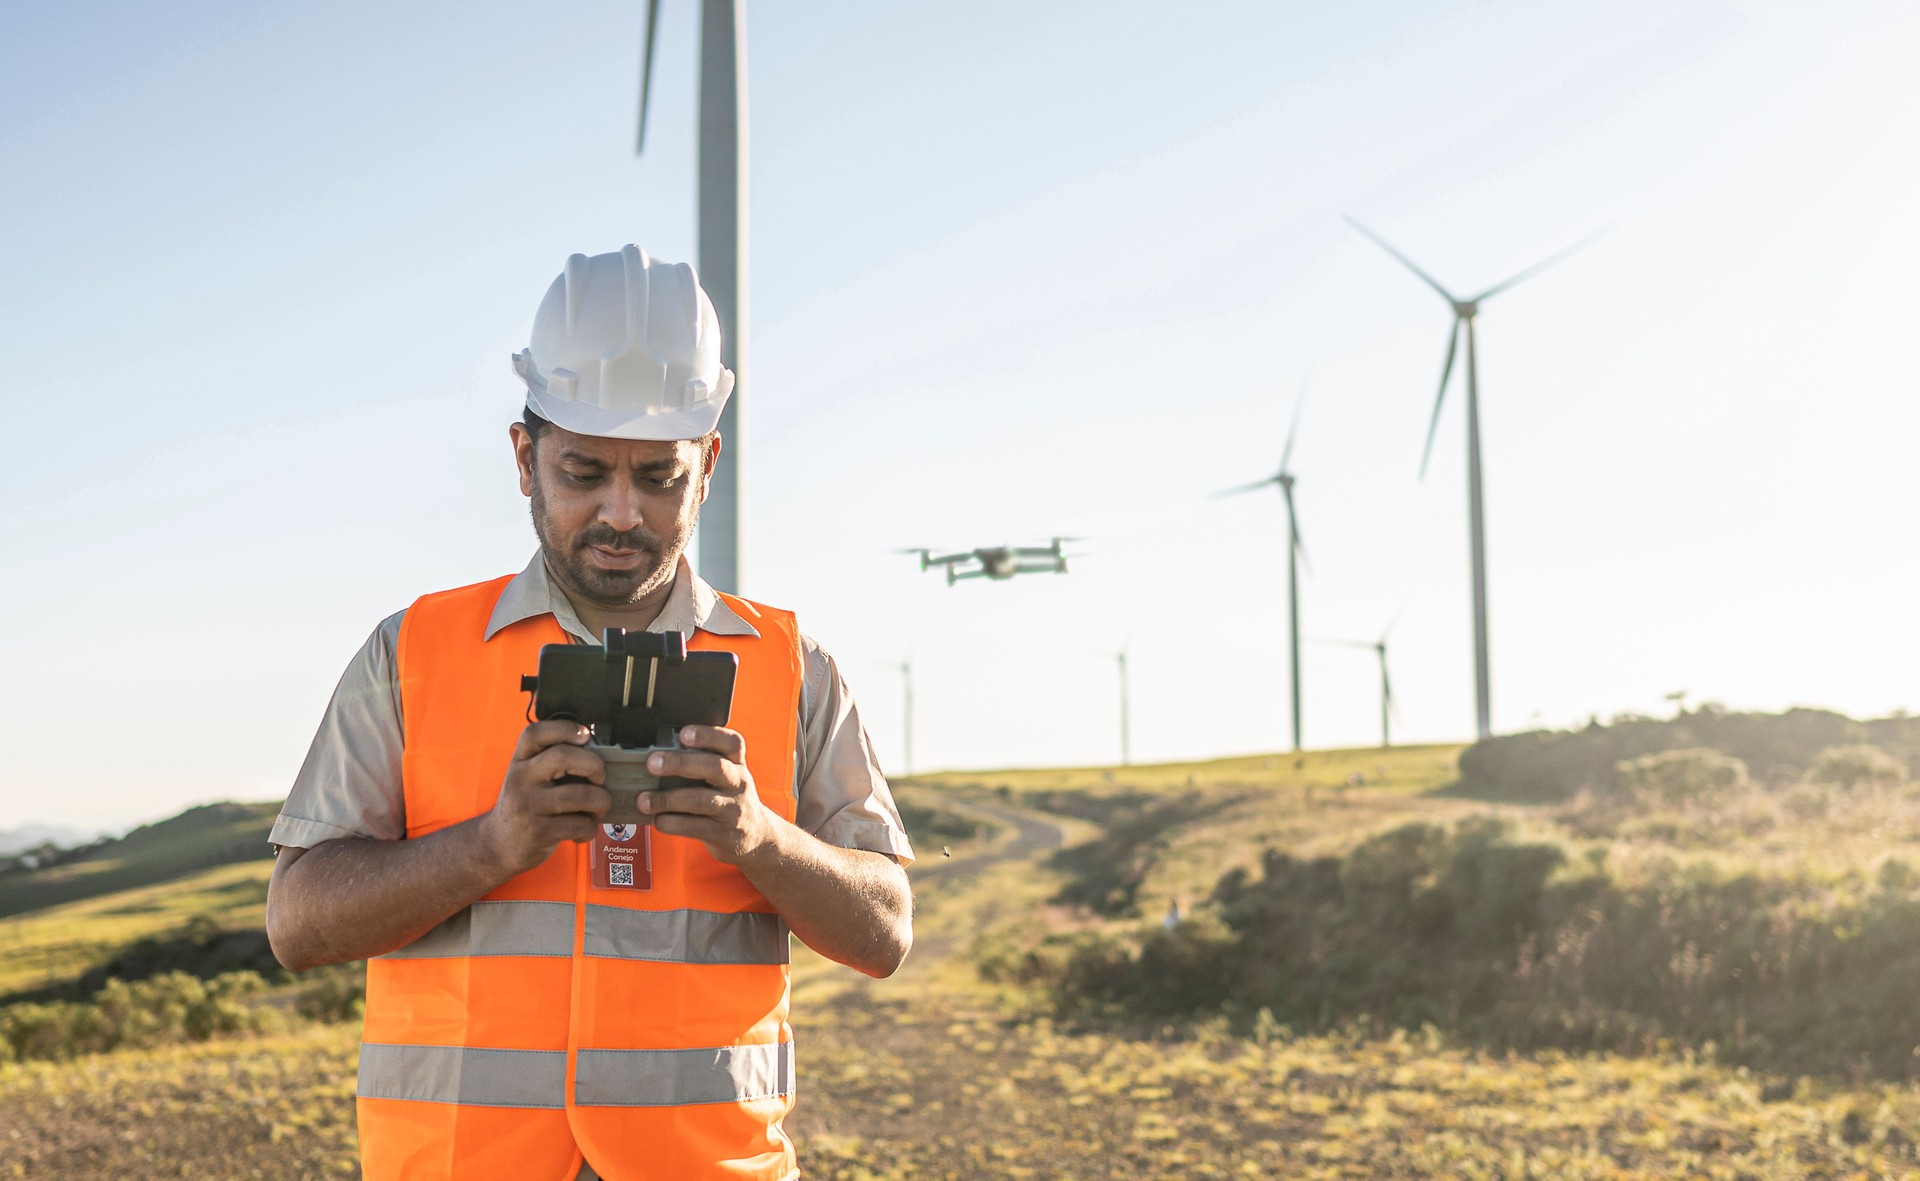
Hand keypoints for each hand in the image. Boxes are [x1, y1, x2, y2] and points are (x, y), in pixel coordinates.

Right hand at [480, 720, 611, 874]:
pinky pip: (580, 824)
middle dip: (594, 765)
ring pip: (580, 795)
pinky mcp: (539, 832)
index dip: (564, 728)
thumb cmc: (525, 805)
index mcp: (520, 761)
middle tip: (600, 777)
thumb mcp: (528, 777)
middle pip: (563, 757)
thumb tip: (595, 750)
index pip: (535, 733)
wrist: (497, 844)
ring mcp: (528, 806)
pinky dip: (590, 828)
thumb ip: (550, 761)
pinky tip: (581, 830)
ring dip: (601, 801)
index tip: (586, 735)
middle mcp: (520, 779)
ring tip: (598, 807)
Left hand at [640, 725, 776, 865]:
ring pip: (701, 801)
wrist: (756, 836)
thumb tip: (657, 753)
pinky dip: (672, 823)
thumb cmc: (729, 799)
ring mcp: (733, 810)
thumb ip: (702, 763)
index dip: (708, 735)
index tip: (683, 733)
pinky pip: (695, 827)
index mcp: (737, 764)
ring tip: (644, 800)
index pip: (732, 743)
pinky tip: (657, 819)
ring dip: (668, 799)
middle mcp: (739, 784)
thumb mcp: (727, 776)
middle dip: (681, 763)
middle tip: (652, 763)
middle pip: (714, 768)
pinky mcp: (723, 834)